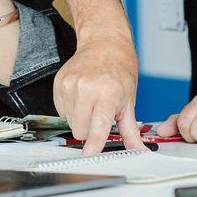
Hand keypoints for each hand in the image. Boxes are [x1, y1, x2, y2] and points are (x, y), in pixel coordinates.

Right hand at [53, 36, 142, 154]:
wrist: (104, 43)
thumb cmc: (119, 70)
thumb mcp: (129, 100)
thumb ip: (130, 130)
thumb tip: (138, 150)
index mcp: (108, 93)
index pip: (98, 125)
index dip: (94, 142)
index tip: (89, 153)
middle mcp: (86, 88)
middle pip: (80, 131)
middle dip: (90, 130)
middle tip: (99, 114)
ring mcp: (70, 85)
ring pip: (70, 123)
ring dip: (80, 119)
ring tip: (91, 103)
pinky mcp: (58, 84)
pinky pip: (61, 112)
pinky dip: (71, 110)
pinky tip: (81, 97)